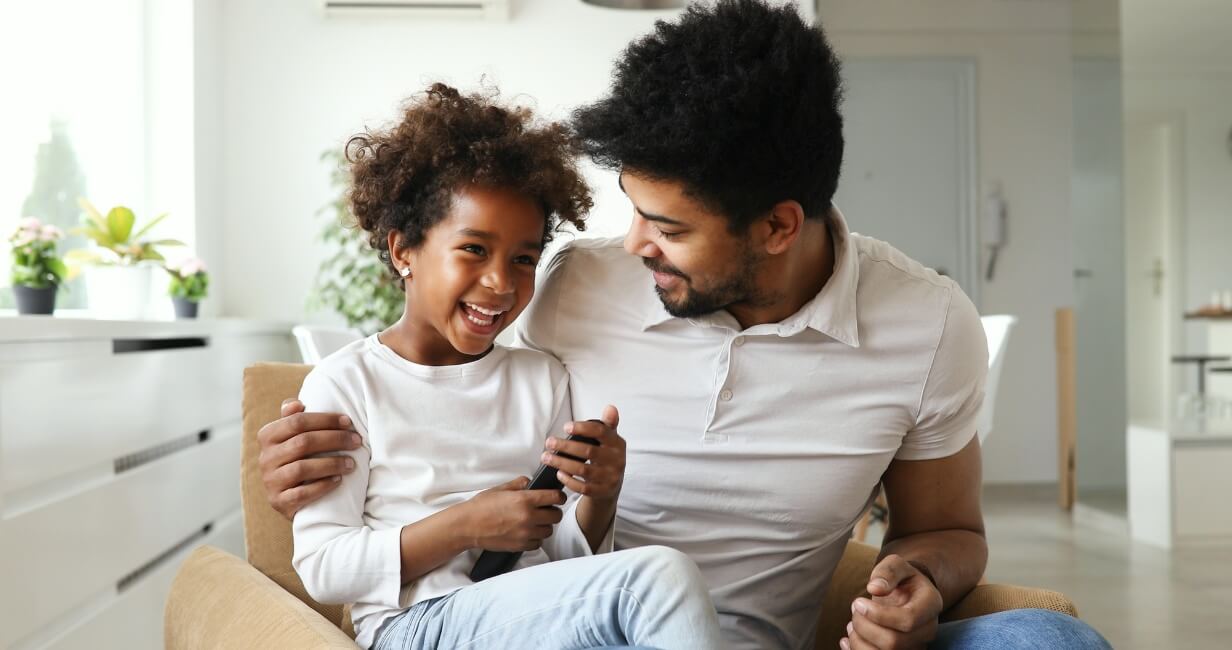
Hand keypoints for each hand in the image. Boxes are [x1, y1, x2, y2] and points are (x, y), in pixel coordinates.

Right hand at [257, 399, 362, 518]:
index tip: (348, 422)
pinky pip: (301, 494)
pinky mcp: (278, 502)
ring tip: (351, 463)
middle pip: (303, 443)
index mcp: (267, 436)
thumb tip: (296, 404)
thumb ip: (293, 418)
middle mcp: (265, 458)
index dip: (325, 420)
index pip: (296, 421)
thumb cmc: (298, 457)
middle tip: (357, 441)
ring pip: (302, 468)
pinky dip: (322, 486)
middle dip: (335, 440)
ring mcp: (270, 481)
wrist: (289, 496)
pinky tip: (339, 480)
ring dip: (332, 464)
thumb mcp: (292, 436)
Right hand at [461, 477, 566, 551]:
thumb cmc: (481, 506)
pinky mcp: (520, 546)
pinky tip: (527, 532)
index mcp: (524, 500)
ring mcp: (525, 533)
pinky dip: (536, 538)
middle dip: (553, 511)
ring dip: (545, 526)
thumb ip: (519, 484)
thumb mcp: (501, 489)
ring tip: (535, 522)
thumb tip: (531, 482)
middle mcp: (528, 517)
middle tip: (546, 510)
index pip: (555, 497)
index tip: (556, 497)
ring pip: (548, 531)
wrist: (467, 526)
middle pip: (556, 516)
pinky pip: (538, 543)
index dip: (558, 496)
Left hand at [541, 405, 624, 501]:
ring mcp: (610, 477)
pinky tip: (559, 473)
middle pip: (588, 452)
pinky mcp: (602, 492)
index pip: (601, 432)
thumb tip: (610, 407)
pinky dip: (569, 480)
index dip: (583, 429)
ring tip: (546, 457)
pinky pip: (582, 487)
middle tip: (549, 442)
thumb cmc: (606, 457)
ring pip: (583, 470)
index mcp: (617, 443)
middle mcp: (617, 460)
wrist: (612, 485)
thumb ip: (608, 424)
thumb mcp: (610, 440)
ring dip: (561, 463)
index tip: (565, 427)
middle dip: (565, 447)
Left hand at [842, 554, 942, 649]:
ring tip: (851, 624)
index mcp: (930, 604)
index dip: (878, 614)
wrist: (908, 593)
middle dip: (864, 627)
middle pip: (894, 642)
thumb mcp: (896, 565)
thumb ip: (888, 572)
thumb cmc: (902, 578)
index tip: (858, 601)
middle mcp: (927, 630)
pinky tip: (847, 640)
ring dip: (859, 642)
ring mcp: (916, 646)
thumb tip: (874, 588)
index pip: (907, 620)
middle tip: (854, 609)